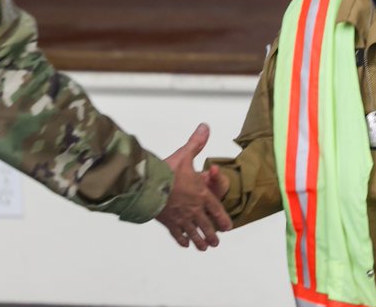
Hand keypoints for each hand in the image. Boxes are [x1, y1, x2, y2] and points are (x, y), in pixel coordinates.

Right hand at [155, 123, 232, 249]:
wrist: (148, 186)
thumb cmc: (167, 171)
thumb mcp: (185, 154)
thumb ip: (196, 143)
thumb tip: (205, 127)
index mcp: (201, 194)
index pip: (216, 210)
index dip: (222, 219)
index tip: (227, 227)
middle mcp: (193, 209)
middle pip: (206, 225)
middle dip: (212, 234)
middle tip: (215, 242)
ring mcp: (181, 217)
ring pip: (193, 233)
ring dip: (199, 240)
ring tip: (203, 248)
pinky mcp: (167, 222)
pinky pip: (177, 234)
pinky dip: (181, 239)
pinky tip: (184, 244)